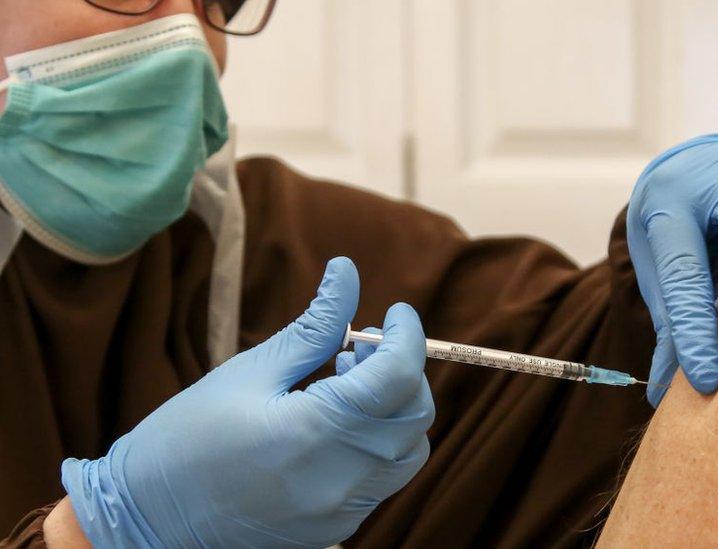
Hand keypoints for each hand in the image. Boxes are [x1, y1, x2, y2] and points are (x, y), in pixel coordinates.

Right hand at [60, 257, 433, 547]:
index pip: (398, 378)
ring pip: (408, 452)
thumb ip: (314, 326)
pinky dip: (378, 442)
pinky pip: (383, 479)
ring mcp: (341, 511)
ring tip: (346, 382)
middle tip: (360, 347)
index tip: (396, 313)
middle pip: (414, 416)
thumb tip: (348, 273)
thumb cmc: (186, 439)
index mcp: (314, 433)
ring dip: (395, 409)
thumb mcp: (250, 372)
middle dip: (403, 371)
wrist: (147, 520)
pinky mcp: (336, 529)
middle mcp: (339, 480)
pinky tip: (339, 421)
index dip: (407, 337)